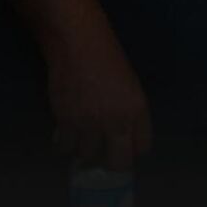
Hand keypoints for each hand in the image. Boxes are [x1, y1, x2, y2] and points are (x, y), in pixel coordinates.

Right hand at [45, 28, 150, 171]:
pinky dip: (64, 144)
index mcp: (137, 110)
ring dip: (84, 150)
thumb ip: (129, 113)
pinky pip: (65, 147)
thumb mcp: (130, 85)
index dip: (131, 150)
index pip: (142, 148)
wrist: (78, 43)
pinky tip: (64, 134)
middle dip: (111, 162)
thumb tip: (121, 136)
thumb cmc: (106, 57)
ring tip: (80, 137)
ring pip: (88, 156)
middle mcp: (117, 121)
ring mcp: (90, 124)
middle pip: (118, 162)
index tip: (122, 147)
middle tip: (103, 156)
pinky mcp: (66, 121)